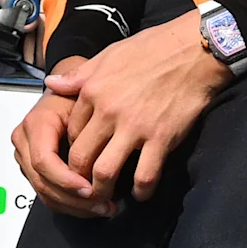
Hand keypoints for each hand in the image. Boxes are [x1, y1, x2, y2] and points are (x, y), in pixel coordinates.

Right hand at [12, 88, 103, 216]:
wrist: (70, 94)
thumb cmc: (79, 96)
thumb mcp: (85, 96)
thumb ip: (83, 110)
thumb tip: (77, 127)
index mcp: (35, 123)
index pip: (43, 161)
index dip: (66, 180)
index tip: (90, 189)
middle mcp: (25, 141)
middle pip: (42, 182)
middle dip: (74, 199)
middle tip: (102, 204)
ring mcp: (27, 157)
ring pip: (44, 193)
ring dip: (75, 206)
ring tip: (103, 208)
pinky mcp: (34, 169)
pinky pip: (48, 194)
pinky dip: (71, 204)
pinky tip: (92, 205)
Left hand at [37, 23, 230, 211]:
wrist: (195, 50)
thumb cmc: (152, 49)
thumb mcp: (108, 55)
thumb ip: (79, 75)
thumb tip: (52, 83)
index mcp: (93, 91)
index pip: (71, 131)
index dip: (73, 149)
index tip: (80, 159)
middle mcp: (108, 112)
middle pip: (81, 157)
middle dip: (78, 177)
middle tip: (85, 187)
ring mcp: (135, 128)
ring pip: (106, 171)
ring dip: (103, 190)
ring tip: (106, 198)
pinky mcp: (162, 138)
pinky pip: (145, 175)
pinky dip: (140, 191)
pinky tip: (140, 194)